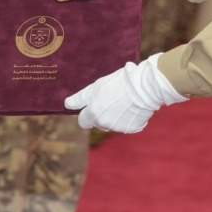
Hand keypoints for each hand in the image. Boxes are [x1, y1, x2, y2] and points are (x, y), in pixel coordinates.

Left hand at [63, 53, 187, 132]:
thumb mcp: (97, 86)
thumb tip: (67, 104)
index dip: (86, 113)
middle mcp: (104, 123)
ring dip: (116, 116)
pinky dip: (130, 118)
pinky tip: (134, 106)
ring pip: (113, 124)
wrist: (145, 87)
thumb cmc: (119, 82)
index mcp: (93, 112)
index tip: (93, 106)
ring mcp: (118, 127)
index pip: (83, 121)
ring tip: (126, 101)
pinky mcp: (132, 128)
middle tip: (112, 99)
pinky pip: (128, 125)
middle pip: (98, 122)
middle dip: (102, 114)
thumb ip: (81, 98)